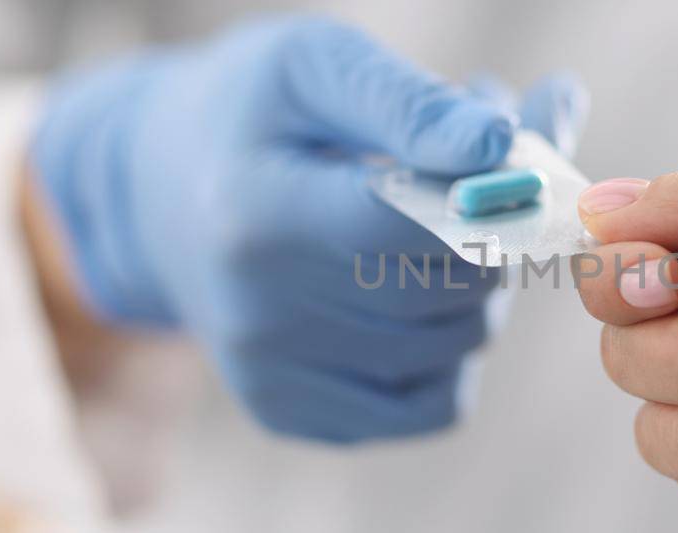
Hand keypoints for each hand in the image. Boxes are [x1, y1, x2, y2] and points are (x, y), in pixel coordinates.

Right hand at [29, 16, 587, 441]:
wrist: (158, 195)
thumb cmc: (252, 114)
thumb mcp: (314, 67)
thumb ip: (409, 101)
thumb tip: (499, 142)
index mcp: (257, 216)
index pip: (413, 226)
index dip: (489, 193)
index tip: (519, 155)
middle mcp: (257, 313)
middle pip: (448, 293)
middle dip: (496, 232)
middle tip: (487, 180)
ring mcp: (271, 375)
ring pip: (457, 349)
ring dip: (482, 288)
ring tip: (443, 228)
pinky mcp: (291, 415)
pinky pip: (435, 407)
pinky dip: (455, 353)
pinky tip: (419, 298)